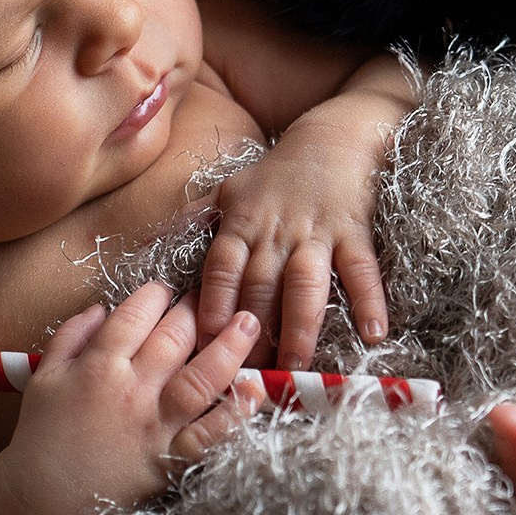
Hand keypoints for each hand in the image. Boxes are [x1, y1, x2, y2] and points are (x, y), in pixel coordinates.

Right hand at [0, 283, 263, 514]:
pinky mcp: (171, 460)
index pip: (135, 315)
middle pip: (174, 338)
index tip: (165, 290)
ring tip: (248, 322)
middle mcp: (131, 390)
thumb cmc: (41, 438)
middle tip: (213, 298)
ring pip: (201, 377)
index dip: (155, 295)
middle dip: (197, 310)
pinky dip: (236, 412)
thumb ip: (71, 337)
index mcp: (97, 366)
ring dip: (229, 346)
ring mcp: (155, 426)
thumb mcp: (43, 378)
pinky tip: (255, 388)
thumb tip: (102, 307)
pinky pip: (211, 433)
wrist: (40, 502)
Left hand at [197, 99, 392, 369]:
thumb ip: (192, 222)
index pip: (222, 268)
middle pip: (261, 286)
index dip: (213, 303)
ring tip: (297, 365)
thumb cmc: (275, 173)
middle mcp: (275, 231)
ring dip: (300, 326)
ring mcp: (315, 233)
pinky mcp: (353, 232)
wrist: (332, 138)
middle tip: (248, 375)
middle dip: (253, 332)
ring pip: (305, 284)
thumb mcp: (228, 190)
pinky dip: (369, 299)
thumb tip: (141, 246)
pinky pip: (361, 269)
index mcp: (241, 223)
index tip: (205, 341)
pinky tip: (374, 332)